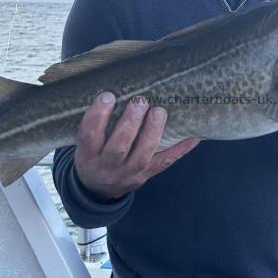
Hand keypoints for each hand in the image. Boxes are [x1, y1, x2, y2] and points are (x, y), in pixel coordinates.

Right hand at [74, 92, 199, 199]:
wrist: (99, 189)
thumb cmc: (94, 154)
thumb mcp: (85, 143)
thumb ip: (96, 123)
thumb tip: (116, 88)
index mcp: (88, 155)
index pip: (89, 135)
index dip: (98, 115)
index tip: (107, 95)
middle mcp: (107, 166)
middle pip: (119, 146)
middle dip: (130, 123)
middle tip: (140, 101)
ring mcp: (129, 173)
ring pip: (142, 156)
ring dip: (152, 132)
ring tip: (159, 112)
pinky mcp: (146, 175)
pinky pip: (165, 161)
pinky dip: (180, 148)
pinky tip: (192, 135)